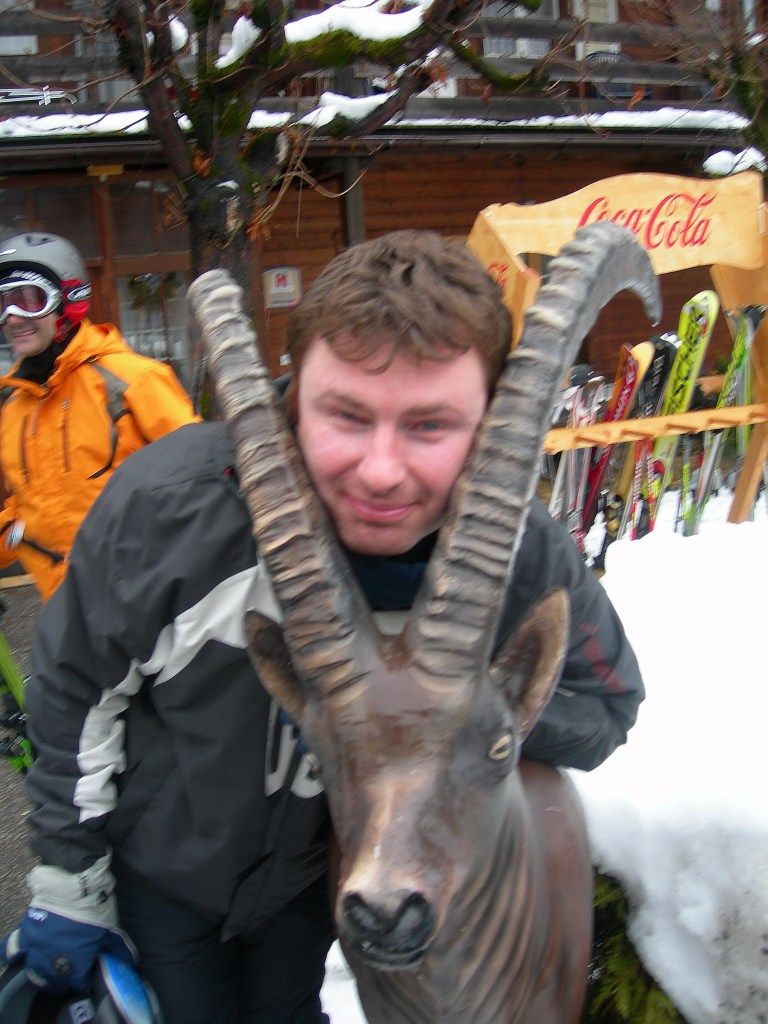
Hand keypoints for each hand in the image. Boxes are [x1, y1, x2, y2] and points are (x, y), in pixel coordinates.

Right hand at [2, 908, 135, 994]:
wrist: (75, 879)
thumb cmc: (96, 903)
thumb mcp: (111, 927)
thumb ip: (116, 948)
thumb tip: (128, 960)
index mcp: (74, 962)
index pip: (78, 982)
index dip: (84, 980)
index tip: (88, 975)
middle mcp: (51, 960)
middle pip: (54, 981)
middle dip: (63, 980)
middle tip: (69, 973)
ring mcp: (36, 946)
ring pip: (34, 971)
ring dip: (42, 972)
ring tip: (50, 968)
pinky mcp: (26, 930)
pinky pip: (12, 949)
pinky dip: (15, 954)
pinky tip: (24, 953)